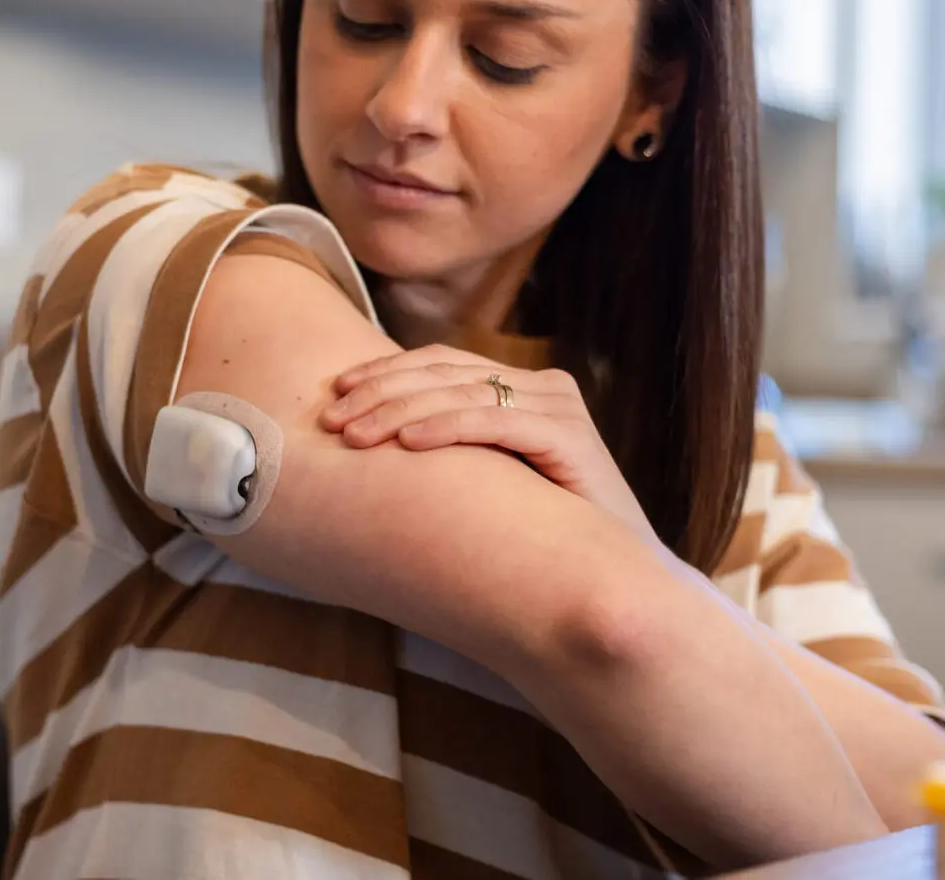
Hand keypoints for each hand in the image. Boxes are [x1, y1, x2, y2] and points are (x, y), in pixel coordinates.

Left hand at [321, 344, 656, 542]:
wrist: (612, 581)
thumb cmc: (540, 540)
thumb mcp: (486, 483)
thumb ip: (450, 454)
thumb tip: (365, 443)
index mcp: (523, 388)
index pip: (442, 364)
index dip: (385, 372)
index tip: (335, 391)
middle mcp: (544, 387)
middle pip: (446, 372)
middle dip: (381, 392)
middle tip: (332, 419)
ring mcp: (560, 408)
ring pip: (464, 393)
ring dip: (400, 410)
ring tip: (355, 435)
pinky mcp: (571, 437)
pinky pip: (495, 422)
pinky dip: (446, 427)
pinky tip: (406, 443)